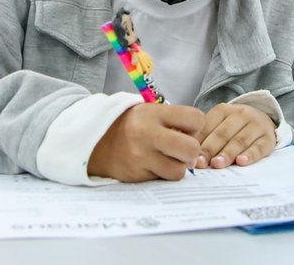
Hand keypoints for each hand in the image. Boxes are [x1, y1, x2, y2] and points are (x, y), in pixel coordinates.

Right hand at [87, 104, 204, 181]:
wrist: (96, 140)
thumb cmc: (132, 125)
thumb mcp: (150, 112)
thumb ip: (174, 122)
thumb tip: (197, 145)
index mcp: (153, 114)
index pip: (196, 119)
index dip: (196, 127)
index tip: (185, 129)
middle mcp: (147, 134)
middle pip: (191, 148)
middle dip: (191, 151)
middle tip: (181, 149)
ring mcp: (141, 157)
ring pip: (179, 170)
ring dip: (177, 166)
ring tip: (166, 158)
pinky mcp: (137, 175)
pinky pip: (163, 180)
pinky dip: (162, 174)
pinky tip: (152, 165)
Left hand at [195, 103, 275, 169]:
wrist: (263, 119)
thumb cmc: (234, 127)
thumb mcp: (219, 124)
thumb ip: (204, 135)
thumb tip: (186, 153)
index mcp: (223, 110)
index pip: (208, 126)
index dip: (198, 142)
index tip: (189, 156)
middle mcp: (240, 114)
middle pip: (222, 134)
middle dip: (210, 149)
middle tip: (200, 163)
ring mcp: (255, 125)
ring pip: (239, 140)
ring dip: (227, 153)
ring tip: (217, 164)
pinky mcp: (268, 138)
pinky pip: (258, 147)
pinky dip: (250, 155)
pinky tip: (241, 162)